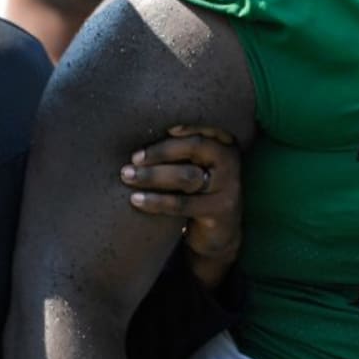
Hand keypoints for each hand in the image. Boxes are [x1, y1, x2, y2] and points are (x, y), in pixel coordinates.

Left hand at [120, 125, 240, 288]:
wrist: (220, 233)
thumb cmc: (198, 191)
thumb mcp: (196, 166)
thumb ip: (180, 151)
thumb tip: (137, 135)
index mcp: (224, 144)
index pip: (205, 126)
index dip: (183, 125)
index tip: (155, 127)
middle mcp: (231, 161)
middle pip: (196, 146)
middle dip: (161, 150)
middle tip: (133, 158)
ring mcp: (228, 187)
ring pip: (187, 176)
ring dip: (153, 175)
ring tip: (128, 176)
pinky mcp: (220, 211)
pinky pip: (184, 204)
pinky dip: (157, 201)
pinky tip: (136, 199)